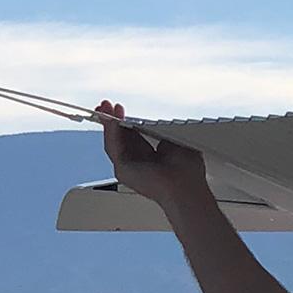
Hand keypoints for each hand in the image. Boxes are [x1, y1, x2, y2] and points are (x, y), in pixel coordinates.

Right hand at [95, 100, 211, 209]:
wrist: (184, 187)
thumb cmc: (187, 171)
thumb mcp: (174, 142)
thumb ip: (161, 131)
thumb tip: (153, 122)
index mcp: (152, 159)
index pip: (134, 137)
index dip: (127, 122)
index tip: (122, 109)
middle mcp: (139, 164)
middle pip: (120, 139)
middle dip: (113, 120)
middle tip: (108, 106)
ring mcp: (129, 168)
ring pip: (114, 142)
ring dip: (109, 124)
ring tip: (105, 108)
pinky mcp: (123, 170)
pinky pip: (113, 148)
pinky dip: (110, 132)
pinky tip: (111, 120)